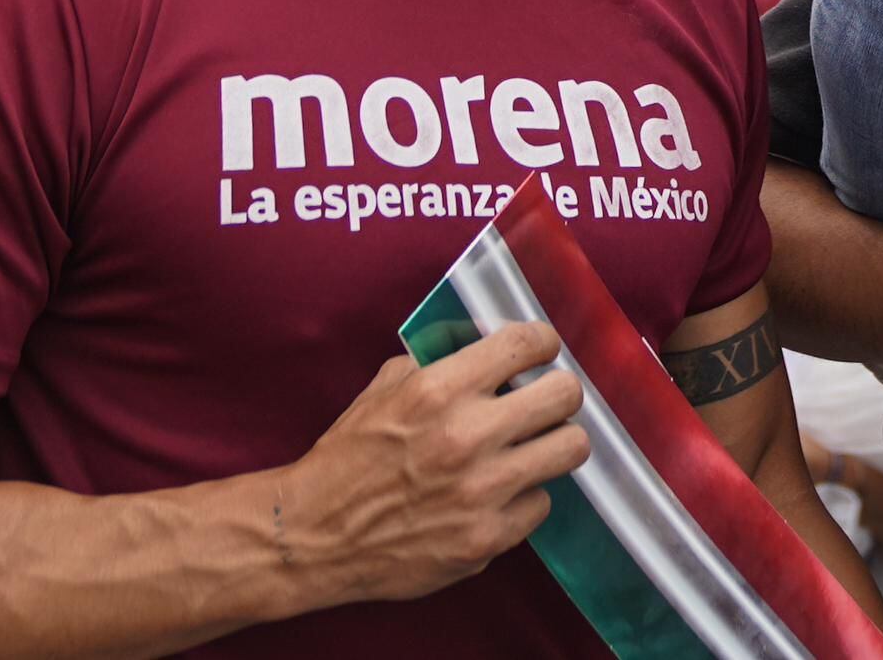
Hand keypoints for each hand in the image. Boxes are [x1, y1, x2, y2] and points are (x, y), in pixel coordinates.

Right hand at [263, 325, 589, 608]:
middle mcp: (467, 436)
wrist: (312, 536)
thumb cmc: (348, 458)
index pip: (529, 343)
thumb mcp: (385, 389)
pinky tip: (497, 495)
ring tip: (531, 448)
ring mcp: (481, 492)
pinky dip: (523, 498)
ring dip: (552, 444)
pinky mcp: (486, 539)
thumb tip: (491, 346)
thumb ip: (441, 361)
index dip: (542, 343)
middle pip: (566, 395)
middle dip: (558, 393)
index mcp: (440, 389)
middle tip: (543, 403)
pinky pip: (541, 504)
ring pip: (570, 449)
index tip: (541, 352)